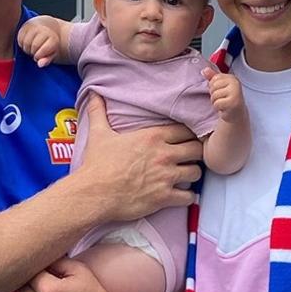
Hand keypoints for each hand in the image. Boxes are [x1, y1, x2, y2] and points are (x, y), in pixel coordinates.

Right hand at [17, 20, 59, 66]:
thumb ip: (46, 60)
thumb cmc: (49, 44)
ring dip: (27, 49)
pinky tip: (27, 43)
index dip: (38, 56)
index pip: (42, 52)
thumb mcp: (51, 54)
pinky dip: (22, 44)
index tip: (39, 55)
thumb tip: (39, 65)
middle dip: (32, 52)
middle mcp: (44, 30)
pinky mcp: (25, 26)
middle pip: (33, 47)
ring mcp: (34, 26)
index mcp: (53, 38)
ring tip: (31, 48)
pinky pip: (20, 39)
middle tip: (35, 51)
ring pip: (25, 43)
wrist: (47, 28)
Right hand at [76, 94, 202, 222]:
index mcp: (152, 136)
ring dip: (192, 174)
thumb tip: (93, 94)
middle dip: (195, 153)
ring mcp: (166, 176)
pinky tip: (181, 195)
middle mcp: (164, 154)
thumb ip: (100, 112)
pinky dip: (187, 196)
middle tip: (189, 157)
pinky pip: (189, 196)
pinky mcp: (164, 197)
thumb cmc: (97, 165)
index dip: (188, 135)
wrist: (94, 194)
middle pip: (196, 149)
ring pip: (196, 172)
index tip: (186, 139)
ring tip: (185, 176)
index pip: (185, 130)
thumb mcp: (99, 134)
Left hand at [203, 69, 246, 123]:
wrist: (236, 114)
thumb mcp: (220, 86)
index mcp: (232, 78)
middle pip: (213, 87)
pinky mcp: (233, 103)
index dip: (213, 87)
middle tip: (222, 99)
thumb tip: (204, 70)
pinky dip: (218, 108)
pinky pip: (217, 104)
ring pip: (214, 95)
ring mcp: (235, 93)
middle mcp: (235, 83)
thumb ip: (212, 77)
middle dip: (214, 95)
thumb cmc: (227, 99)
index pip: (214, 79)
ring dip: (215, 102)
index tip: (221, 92)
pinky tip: (224, 108)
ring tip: (223, 104)